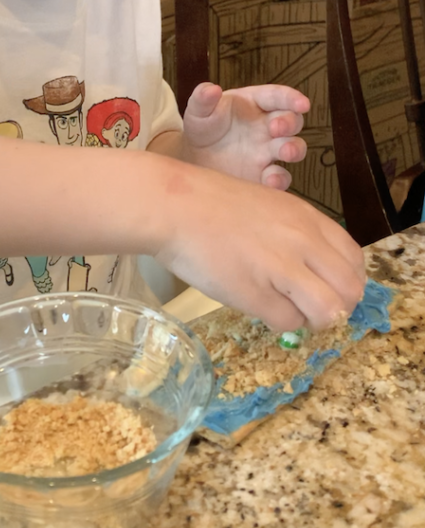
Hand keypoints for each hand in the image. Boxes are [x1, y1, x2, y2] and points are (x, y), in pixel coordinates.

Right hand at [151, 159, 365, 331]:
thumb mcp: (269, 207)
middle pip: (349, 290)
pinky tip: (261, 308)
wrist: (174, 206)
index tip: (329, 288)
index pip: (353, 259)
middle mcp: (302, 242)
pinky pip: (288, 323)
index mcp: (307, 218)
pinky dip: (279, 322)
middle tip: (314, 308)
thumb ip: (296, 234)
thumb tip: (313, 270)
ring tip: (291, 311)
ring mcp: (281, 268)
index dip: (346, 281)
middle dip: (338, 306)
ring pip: (328, 311)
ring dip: (314, 319)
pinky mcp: (256, 294)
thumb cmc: (213, 205)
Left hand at [182, 82, 309, 188]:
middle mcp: (268, 126)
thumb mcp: (198, 110)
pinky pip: (280, 177)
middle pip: (292, 121)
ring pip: (293, 148)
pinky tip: (271, 181)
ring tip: (286, 153)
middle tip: (276, 128)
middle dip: (289, 123)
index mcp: (255, 103)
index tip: (303, 104)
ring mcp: (268, 151)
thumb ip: (203, 98)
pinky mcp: (264, 175)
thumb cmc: (201, 126)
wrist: (193, 158)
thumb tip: (211, 89)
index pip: (277, 96)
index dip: (291, 98)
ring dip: (294, 149)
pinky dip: (280, 180)